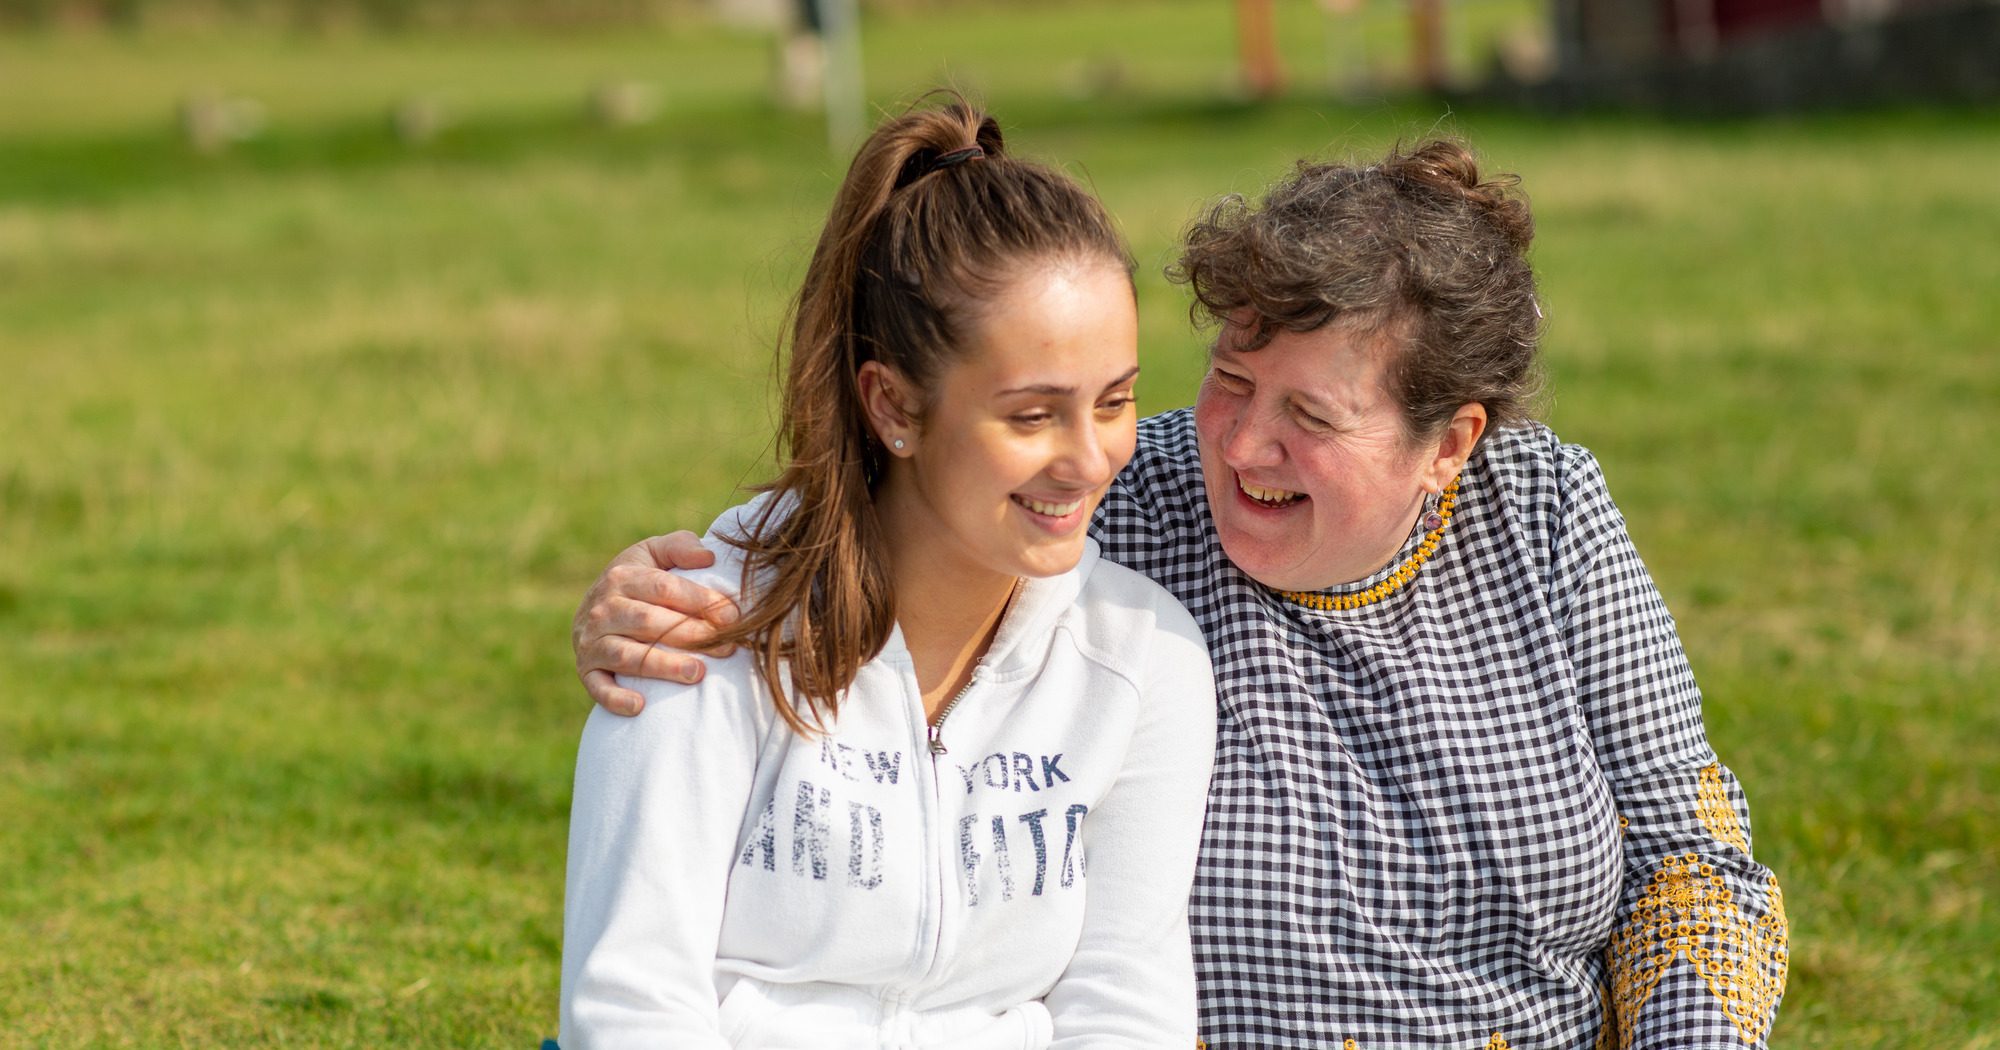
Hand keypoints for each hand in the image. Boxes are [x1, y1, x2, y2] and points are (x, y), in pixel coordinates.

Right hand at [572, 531, 741, 714]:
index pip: (664, 589)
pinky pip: (597, 687)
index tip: (732, 616)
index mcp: (622, 577)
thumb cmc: (638, 580)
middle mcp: (603, 609)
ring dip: (663, 666)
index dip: (699, 601)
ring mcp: (591, 641)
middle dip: (691, 635)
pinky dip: (616, 698)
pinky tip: (641, 706)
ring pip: (628, 656)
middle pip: (649, 622)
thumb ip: (680, 546)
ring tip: (697, 673)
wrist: (593, 607)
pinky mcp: (586, 669)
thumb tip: (709, 556)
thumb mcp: (654, 553)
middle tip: (727, 648)